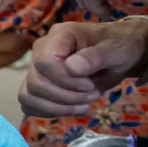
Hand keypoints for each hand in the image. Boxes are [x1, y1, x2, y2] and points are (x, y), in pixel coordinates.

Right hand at [18, 19, 147, 116]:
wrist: (118, 53)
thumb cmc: (118, 47)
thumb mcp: (116, 50)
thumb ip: (96, 56)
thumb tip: (72, 67)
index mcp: (59, 35)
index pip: (45, 62)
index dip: (66, 80)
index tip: (90, 84)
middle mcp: (41, 50)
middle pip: (36, 82)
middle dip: (66, 96)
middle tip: (92, 93)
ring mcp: (36, 67)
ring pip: (29, 95)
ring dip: (59, 106)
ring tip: (84, 102)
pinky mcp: (37, 84)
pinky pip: (29, 103)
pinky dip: (50, 111)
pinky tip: (71, 108)